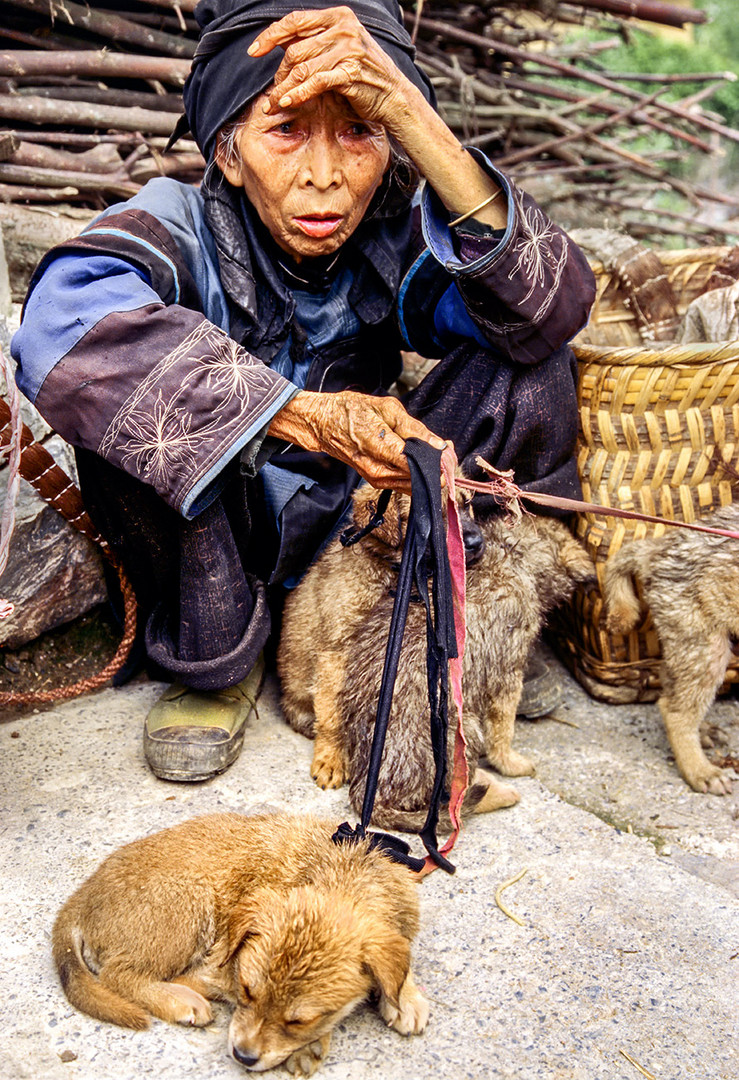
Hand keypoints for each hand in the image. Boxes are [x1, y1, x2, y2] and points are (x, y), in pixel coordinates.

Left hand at [248, 7, 505, 230]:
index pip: (296, 20)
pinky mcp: (349, 72)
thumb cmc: (366, 79)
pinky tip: (286, 103)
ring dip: (284, 87)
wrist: (395, 99)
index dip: (271, 35)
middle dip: (280, 72)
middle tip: (273, 90)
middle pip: (296, 47)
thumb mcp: (342, 51)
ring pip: (301, 66)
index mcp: (339, 16)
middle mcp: (344, 28)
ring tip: (275, 101)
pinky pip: (313, 83)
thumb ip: (318, 43)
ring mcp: (348, 48)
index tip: (254, 51)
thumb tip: (283, 46)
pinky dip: (296, 94)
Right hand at [267, 389, 448, 492]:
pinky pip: (404, 483)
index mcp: (380, 448)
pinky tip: (421, 459)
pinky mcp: (377, 482)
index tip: (449, 450)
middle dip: (436, 466)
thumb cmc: (350, 411)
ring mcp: (377, 479)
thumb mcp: (386, 408)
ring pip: (414, 484)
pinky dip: (416, 474)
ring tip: (434, 452)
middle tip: (446, 450)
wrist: (322, 424)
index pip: (418, 464)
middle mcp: (378, 470)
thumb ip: (414, 429)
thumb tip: (439, 445)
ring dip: (428, 471)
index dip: (439, 460)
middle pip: (419, 478)